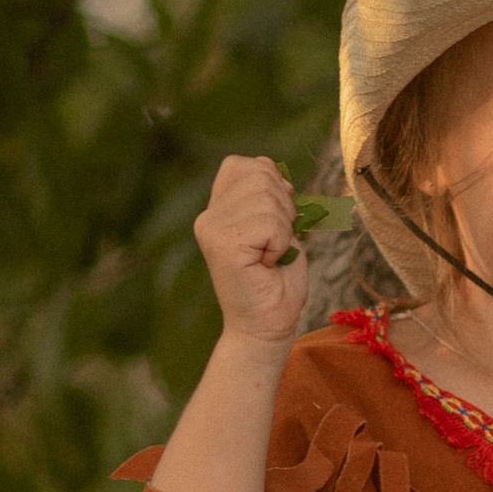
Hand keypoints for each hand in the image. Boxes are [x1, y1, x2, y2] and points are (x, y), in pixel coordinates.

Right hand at [193, 154, 311, 345]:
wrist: (267, 326)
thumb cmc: (277, 282)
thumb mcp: (279, 227)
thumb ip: (270, 195)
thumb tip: (268, 165)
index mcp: (217, 210)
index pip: (241, 165)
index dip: (270, 183)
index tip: (277, 220)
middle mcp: (208, 217)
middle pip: (259, 176)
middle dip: (284, 208)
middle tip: (276, 244)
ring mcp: (212, 229)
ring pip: (268, 197)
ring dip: (284, 229)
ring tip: (271, 255)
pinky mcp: (224, 244)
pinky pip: (271, 223)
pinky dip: (282, 243)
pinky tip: (268, 264)